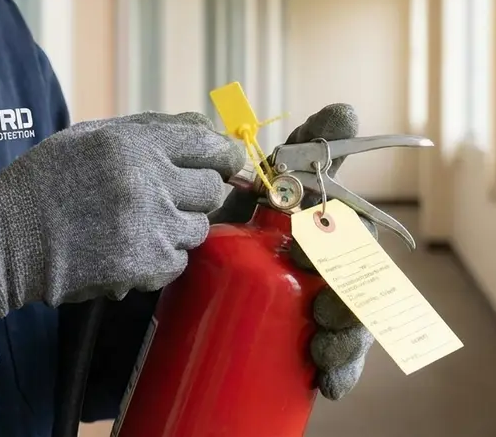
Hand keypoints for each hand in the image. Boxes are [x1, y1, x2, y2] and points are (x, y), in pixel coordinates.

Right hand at [0, 111, 246, 319]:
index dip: (225, 155)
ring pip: (199, 227)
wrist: (5, 239)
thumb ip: (151, 131)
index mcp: (134, 142)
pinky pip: (180, 261)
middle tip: (166, 198)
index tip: (227, 163)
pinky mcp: (145, 265)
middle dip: (195, 193)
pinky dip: (160, 258)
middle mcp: (147, 180)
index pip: (209, 142)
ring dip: (177, 227)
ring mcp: (149, 225)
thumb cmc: (46, 183)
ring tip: (136, 224)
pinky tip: (127, 248)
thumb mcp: (91, 136)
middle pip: (211, 187)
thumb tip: (208, 130)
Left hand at [210, 104, 375, 400]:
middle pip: (358, 280)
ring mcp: (309, 307)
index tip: (314, 252)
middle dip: (352, 294)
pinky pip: (335, 360)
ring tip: (325, 352)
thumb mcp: (235, 194)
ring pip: (355, 320)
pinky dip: (342, 371)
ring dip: (353, 337)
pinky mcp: (295, 344)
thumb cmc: (198, 234)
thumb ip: (284, 154)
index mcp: (309, 225)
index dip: (347, 239)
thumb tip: (347, 110)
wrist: (137, 294)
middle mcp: (317, 267)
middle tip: (320, 307)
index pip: (349, 228)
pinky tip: (329, 384)